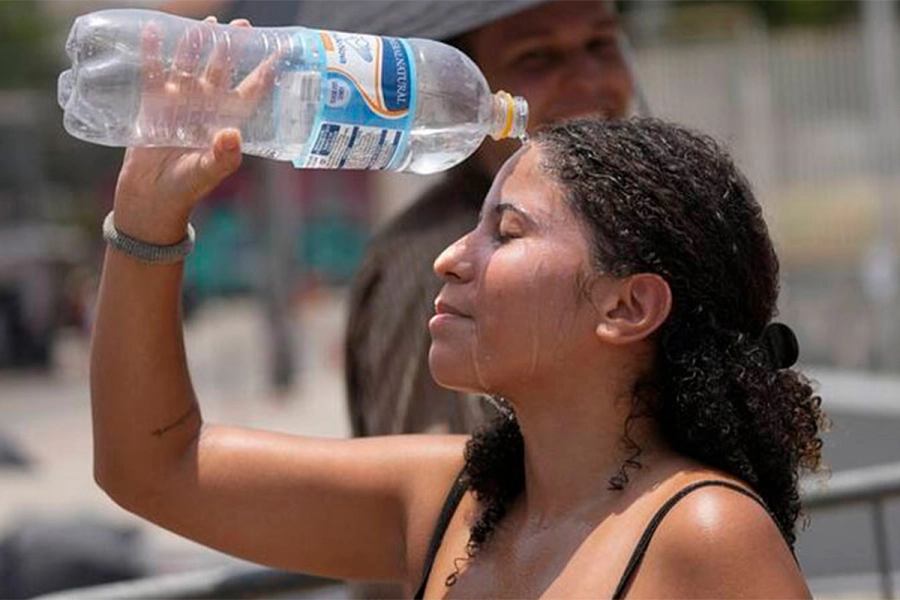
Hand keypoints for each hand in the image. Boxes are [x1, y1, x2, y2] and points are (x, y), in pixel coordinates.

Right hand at [112, 17, 275, 243]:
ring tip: (205, 24)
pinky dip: (153, 53)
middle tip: (241, 24)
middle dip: (231, 47)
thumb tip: (233, 134)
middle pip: (221, 70)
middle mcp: (206, 106)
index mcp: (226, 120)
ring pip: (190, 65)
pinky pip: (154, 72)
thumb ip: (223, 156)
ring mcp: (179, 101)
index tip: (279, 51)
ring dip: (195, 44)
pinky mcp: (153, 102)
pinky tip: (154, 31)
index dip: (264, 72)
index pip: (251, 91)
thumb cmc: (186, 187)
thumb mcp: (208, 172)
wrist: (151, 197)